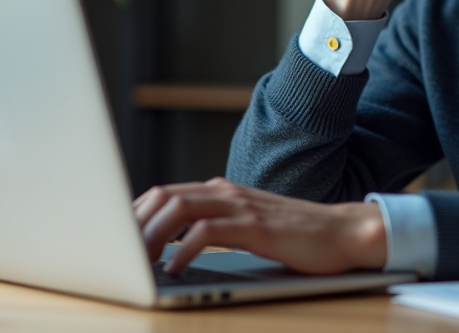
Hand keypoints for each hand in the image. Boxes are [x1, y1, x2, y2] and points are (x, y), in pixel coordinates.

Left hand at [133, 178, 386, 274]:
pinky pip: (208, 232)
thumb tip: (172, 243)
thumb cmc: (295, 235)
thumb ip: (215, 225)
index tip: (116, 238)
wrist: (342, 232)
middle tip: (118, 252)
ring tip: (138, 261)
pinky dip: (184, 249)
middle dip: (135, 223)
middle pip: (164, 196)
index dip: (135, 214)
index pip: (164, 193)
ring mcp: (241, 206)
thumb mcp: (246, 226)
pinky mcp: (255, 227)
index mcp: (220, 190)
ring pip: (180, 208)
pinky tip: (173, 269)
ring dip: (152, 234)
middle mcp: (226, 192)